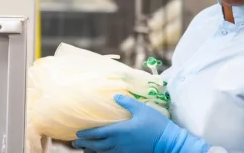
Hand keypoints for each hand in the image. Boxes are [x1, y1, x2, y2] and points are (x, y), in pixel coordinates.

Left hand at [73, 95, 210, 152]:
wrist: (167, 141)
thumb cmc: (154, 124)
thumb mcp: (142, 109)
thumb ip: (127, 103)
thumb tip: (115, 95)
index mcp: (119, 131)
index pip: (98, 133)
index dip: (87, 133)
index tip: (78, 133)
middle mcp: (118, 143)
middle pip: (97, 145)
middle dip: (85, 143)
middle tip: (76, 142)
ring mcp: (123, 151)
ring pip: (103, 152)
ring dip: (92, 150)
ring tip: (85, 149)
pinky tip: (101, 152)